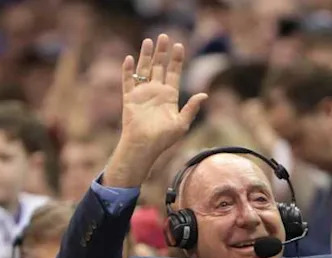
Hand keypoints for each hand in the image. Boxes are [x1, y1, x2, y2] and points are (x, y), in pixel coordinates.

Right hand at [104, 34, 206, 187]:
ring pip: (144, 69)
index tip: (179, 46)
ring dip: (146, 56)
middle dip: (162, 52)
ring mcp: (142, 94)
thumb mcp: (182, 124)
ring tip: (148, 41)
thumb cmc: (164, 139)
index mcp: (169, 96)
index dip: (176, 60)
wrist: (144, 146)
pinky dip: (127, 70)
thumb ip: (191, 108)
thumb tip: (204, 94)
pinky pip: (127, 81)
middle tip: (164, 36)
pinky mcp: (130, 98)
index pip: (173, 73)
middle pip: (159, 67)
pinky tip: (129, 58)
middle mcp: (156, 92)